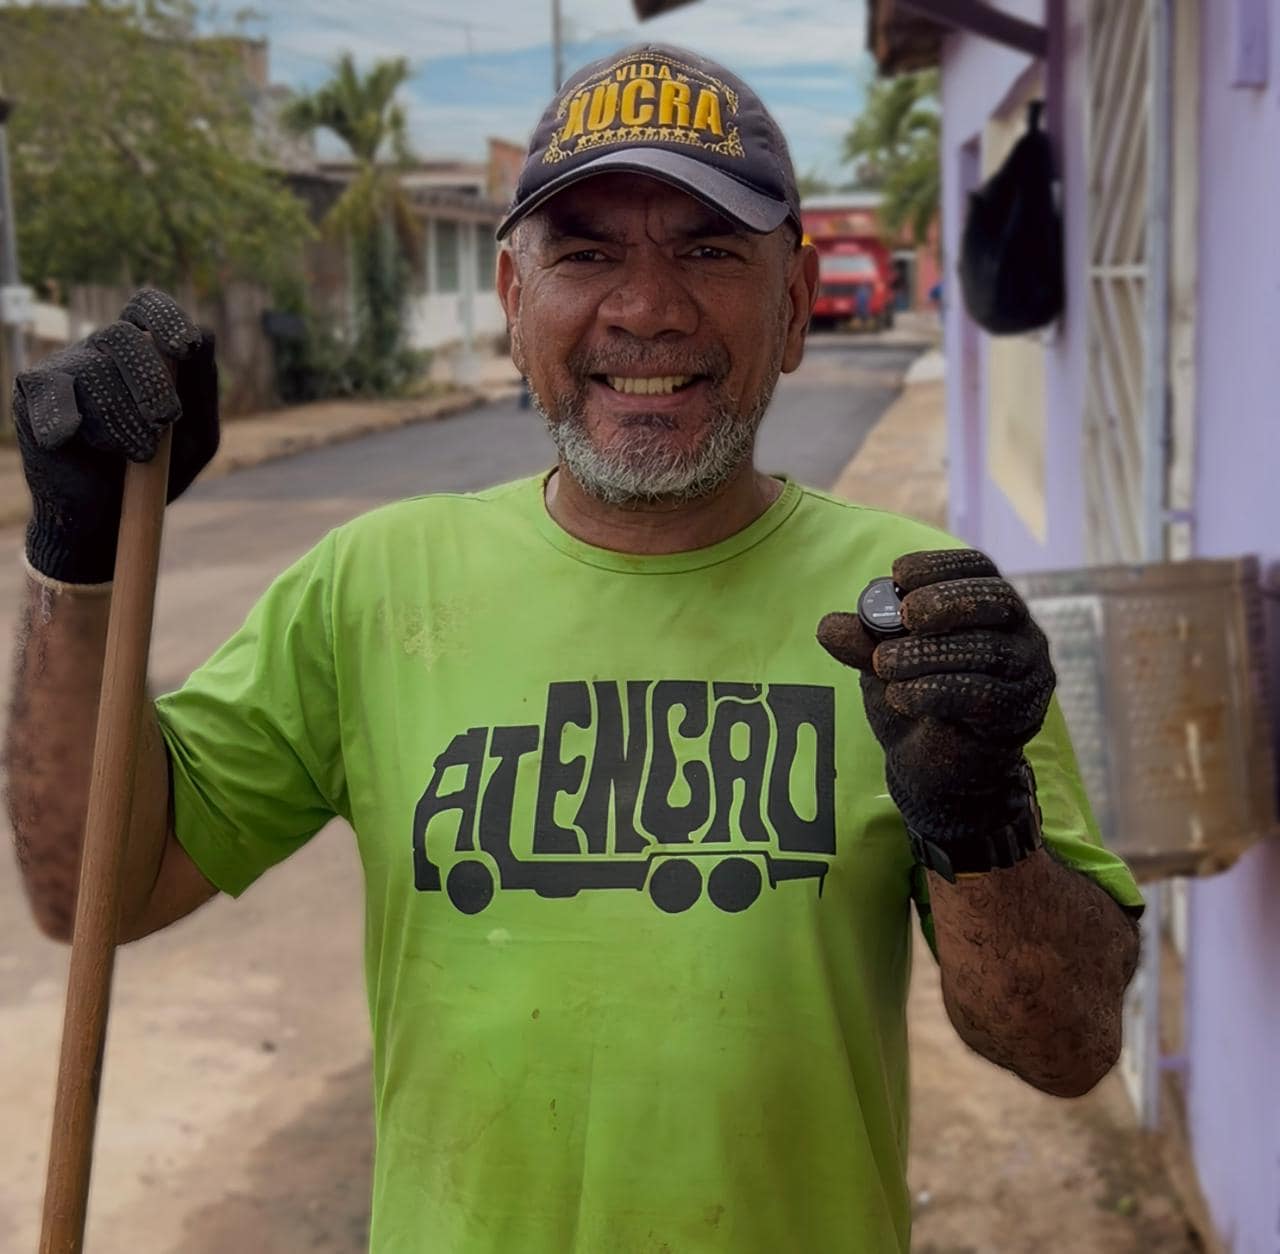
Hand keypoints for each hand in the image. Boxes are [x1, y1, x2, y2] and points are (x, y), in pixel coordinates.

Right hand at [13, 289, 219, 583]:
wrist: (110, 519)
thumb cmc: (157, 471)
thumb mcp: (197, 435)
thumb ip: (204, 387)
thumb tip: (206, 333)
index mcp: (139, 354)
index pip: (146, 308)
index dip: (164, 317)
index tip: (184, 347)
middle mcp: (96, 353)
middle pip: (120, 336)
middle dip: (151, 380)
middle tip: (165, 420)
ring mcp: (61, 373)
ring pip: (92, 370)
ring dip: (122, 415)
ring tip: (136, 453)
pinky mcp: (32, 400)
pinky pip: (53, 393)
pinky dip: (78, 423)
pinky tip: (78, 441)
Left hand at [816, 549, 1054, 840]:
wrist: (936, 767)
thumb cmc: (915, 698)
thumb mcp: (882, 663)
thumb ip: (862, 642)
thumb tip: (829, 626)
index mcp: (988, 605)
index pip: (978, 568)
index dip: (941, 566)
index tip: (898, 574)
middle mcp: (1020, 632)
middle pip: (997, 601)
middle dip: (948, 602)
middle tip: (906, 614)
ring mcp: (1027, 673)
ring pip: (989, 650)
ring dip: (931, 653)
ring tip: (882, 664)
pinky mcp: (1020, 714)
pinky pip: (984, 696)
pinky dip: (938, 691)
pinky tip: (901, 695)